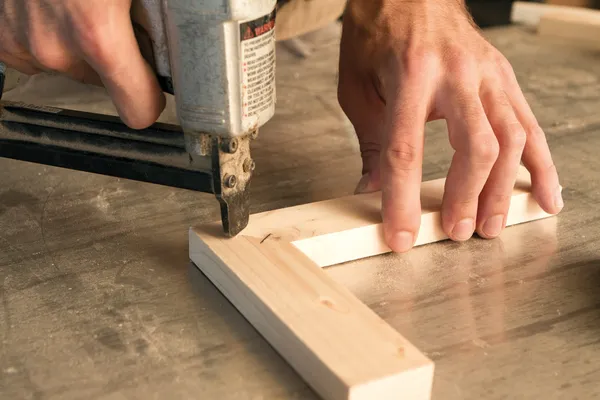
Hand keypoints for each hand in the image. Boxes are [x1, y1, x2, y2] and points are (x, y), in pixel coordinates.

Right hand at [0, 0, 164, 128]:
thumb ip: (156, 18)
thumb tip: (172, 45)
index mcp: (98, 35)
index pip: (138, 109)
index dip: (151, 100)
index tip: (155, 90)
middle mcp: (54, 48)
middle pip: (101, 84)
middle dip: (115, 59)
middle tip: (116, 19)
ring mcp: (21, 42)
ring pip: (68, 66)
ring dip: (79, 46)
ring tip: (81, 4)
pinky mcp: (1, 36)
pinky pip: (36, 54)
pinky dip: (50, 36)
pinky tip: (55, 7)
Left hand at [337, 0, 562, 251]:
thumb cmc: (379, 33)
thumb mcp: (358, 87)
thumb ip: (371, 142)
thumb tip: (373, 189)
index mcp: (411, 75)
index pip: (407, 151)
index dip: (403, 199)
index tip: (401, 235)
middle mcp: (457, 74)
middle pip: (475, 147)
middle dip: (467, 198)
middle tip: (455, 232)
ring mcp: (488, 74)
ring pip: (511, 139)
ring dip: (502, 190)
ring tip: (490, 226)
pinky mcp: (504, 78)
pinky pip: (530, 125)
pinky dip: (540, 165)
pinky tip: (543, 196)